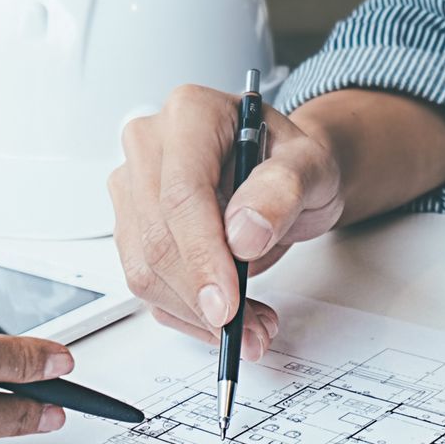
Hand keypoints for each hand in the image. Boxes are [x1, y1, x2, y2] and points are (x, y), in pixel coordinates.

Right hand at [108, 84, 346, 357]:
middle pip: (156, 237)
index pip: (181, 193)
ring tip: (248, 326)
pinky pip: (148, 286)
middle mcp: (150, 146)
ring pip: (144, 270)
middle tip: (248, 328)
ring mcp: (133, 188)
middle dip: (202, 297)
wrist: (286, 177)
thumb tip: (244, 234)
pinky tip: (224, 319)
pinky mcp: (131, 228)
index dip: (201, 256)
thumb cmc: (295, 163)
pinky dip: (186, 314)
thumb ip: (283, 191)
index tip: (226, 304)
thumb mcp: (312, 167)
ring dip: (194, 313)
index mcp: (191, 114)